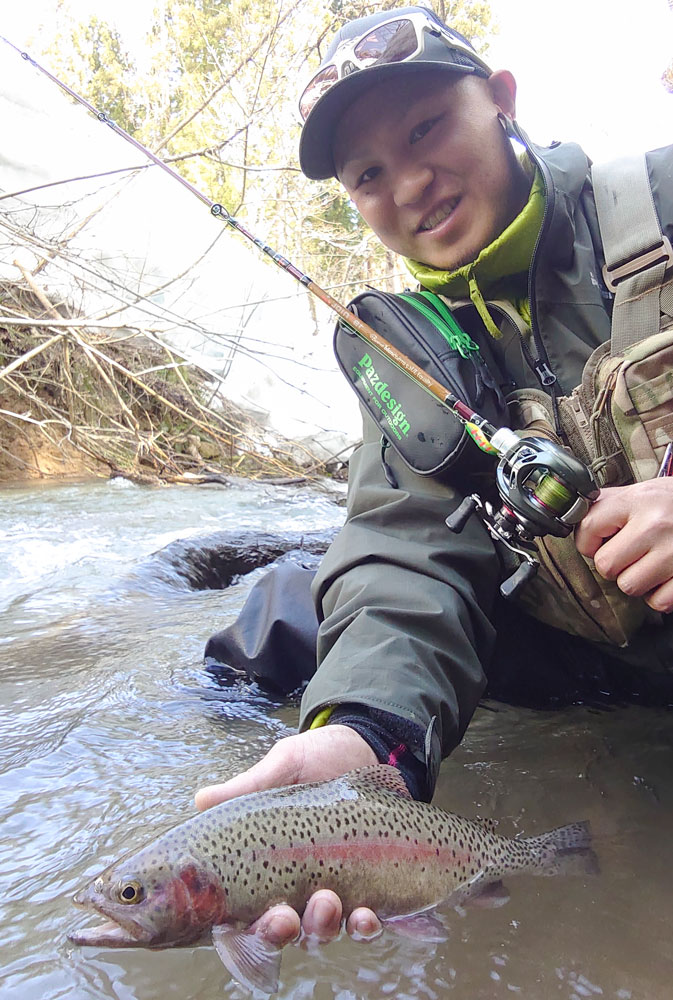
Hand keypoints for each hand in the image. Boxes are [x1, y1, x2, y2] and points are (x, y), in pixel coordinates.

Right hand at [195, 725, 381, 944]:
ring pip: (320, 932)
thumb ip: (247, 787)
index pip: (242, 911)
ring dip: (320, 927)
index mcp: (264, 864)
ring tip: (326, 902)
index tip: (235, 923)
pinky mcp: (369, 890)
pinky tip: (366, 914)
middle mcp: (294, 887)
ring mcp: (332, 892)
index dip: (236, 927)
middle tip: (284, 918)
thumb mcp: (283, 766)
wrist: (368, 746)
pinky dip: (364, 926)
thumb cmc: (318, 759)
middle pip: (278, 932)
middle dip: (278, 933)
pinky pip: (364, 923)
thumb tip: (202, 800)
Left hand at [575, 479, 672, 611]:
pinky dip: (659, 595)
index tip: (601, 540)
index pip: (588, 528)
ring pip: (629, 586)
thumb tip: (572, 521)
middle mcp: (655, 525)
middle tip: (629, 553)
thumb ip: (607, 506)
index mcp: (636, 500)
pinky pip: (658, 602)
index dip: (587, 541)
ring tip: (648, 563)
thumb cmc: (670, 502)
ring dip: (636, 580)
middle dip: (613, 564)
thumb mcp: (639, 492)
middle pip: (606, 565)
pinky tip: (665, 576)